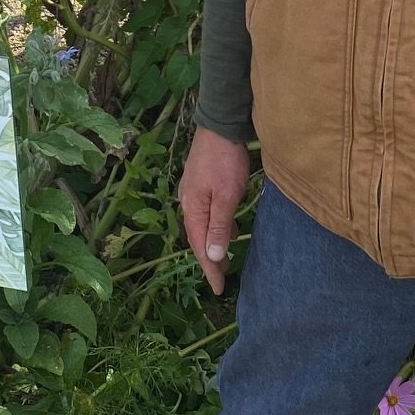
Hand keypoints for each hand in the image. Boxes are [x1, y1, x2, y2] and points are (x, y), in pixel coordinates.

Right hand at [179, 126, 250, 293]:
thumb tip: (213, 256)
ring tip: (226, 256)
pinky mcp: (199, 183)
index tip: (219, 288)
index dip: (210, 269)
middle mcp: (187, 203)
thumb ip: (220, 226)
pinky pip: (205, 213)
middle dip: (209, 259)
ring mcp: (192, 192)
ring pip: (201, 225)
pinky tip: (227, 227)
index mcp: (193, 209)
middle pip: (197, 238)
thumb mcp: (227, 196)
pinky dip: (215, 226)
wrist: (219, 126)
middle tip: (223, 277)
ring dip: (212, 243)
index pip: (201, 248)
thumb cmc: (225, 161)